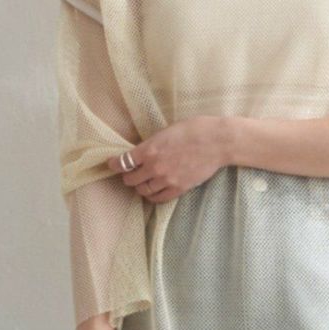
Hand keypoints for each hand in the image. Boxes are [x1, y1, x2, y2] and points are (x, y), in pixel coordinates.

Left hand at [107, 116, 229, 202]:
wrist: (217, 142)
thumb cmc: (195, 130)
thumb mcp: (167, 131)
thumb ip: (152, 144)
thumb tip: (143, 151)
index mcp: (149, 148)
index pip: (123, 161)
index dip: (114, 164)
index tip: (111, 164)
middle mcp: (154, 166)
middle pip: (131, 179)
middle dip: (128, 177)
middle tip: (131, 174)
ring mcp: (167, 180)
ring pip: (143, 191)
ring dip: (140, 187)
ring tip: (143, 183)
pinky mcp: (179, 188)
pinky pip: (159, 198)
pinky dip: (153, 196)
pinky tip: (154, 191)